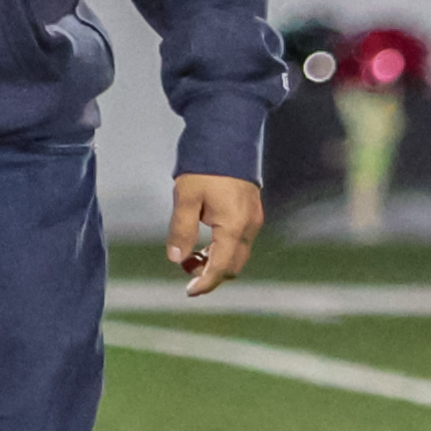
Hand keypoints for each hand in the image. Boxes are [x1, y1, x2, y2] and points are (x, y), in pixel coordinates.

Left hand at [167, 173, 262, 296]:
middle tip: (186, 270)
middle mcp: (249, 226)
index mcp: (234, 226)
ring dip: (216, 260)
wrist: (228, 137)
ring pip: (237, 253)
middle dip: (211, 273)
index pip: (221, 266)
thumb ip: (181, 229)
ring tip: (191, 256)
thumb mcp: (185, 198)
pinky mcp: (251, 212)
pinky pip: (239, 240)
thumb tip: (176, 258)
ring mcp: (253, 218)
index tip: (189, 293)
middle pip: (233, 265)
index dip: (206, 283)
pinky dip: (223, 248)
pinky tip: (204, 242)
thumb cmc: (205, 167)